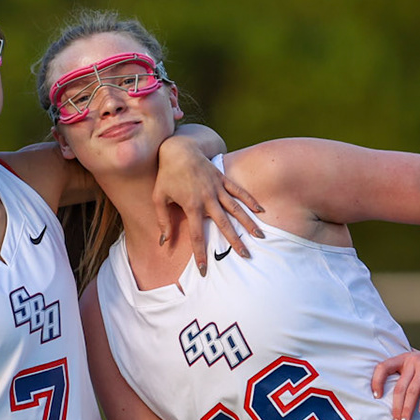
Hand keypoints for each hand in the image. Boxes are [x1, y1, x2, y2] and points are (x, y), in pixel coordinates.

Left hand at [154, 138, 264, 274]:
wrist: (179, 150)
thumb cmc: (167, 175)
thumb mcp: (159, 198)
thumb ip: (163, 221)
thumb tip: (164, 241)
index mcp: (192, 205)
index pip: (197, 235)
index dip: (200, 253)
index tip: (204, 269)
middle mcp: (208, 198)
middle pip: (224, 224)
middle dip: (235, 242)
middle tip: (245, 256)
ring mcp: (217, 188)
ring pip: (236, 209)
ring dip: (248, 223)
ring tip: (260, 236)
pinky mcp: (223, 179)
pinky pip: (239, 191)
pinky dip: (250, 200)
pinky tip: (260, 211)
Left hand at [371, 342, 419, 419]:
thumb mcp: (419, 366)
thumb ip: (408, 376)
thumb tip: (394, 401)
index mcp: (404, 359)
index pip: (383, 367)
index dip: (376, 381)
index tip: (376, 397)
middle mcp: (412, 360)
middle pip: (399, 387)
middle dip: (396, 407)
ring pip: (412, 390)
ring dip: (408, 409)